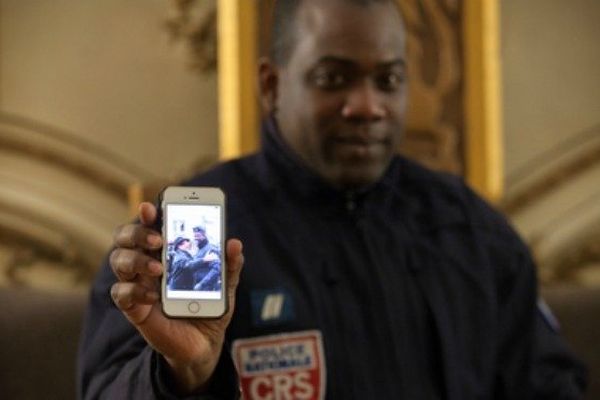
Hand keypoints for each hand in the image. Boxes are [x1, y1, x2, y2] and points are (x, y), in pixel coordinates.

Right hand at [109, 202, 243, 393]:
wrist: (204, 342)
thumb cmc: (209, 304)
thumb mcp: (225, 284)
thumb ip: (229, 264)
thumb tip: (234, 244)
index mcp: (166, 251)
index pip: (149, 225)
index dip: (147, 214)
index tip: (152, 207)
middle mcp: (146, 263)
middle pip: (124, 238)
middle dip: (136, 233)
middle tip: (158, 240)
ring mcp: (137, 284)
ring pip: (118, 261)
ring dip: (136, 260)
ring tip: (160, 268)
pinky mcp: (134, 308)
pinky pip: (121, 294)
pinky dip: (135, 291)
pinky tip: (155, 296)